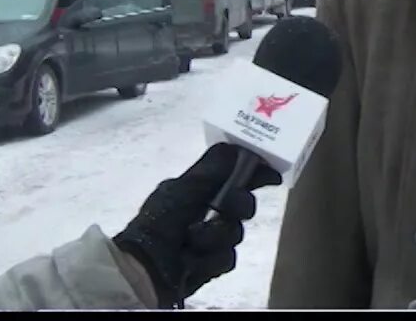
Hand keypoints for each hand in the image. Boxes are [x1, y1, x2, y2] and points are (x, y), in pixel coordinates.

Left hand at [113, 144, 281, 307]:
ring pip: (236, 232)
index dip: (253, 172)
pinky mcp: (213, 263)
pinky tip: (194, 260)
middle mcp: (208, 210)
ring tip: (191, 241)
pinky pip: (228, 257)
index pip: (233, 174)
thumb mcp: (181, 190)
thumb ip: (211, 170)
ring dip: (214, 237)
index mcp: (198, 188)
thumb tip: (237, 147)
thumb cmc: (158, 223)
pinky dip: (211, 259)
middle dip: (237, 205)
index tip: (271, 173)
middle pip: (243, 203)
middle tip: (224, 209)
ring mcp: (211, 238)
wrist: (144, 269)